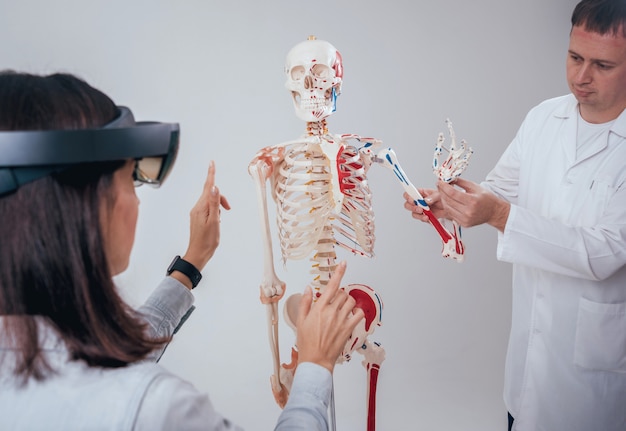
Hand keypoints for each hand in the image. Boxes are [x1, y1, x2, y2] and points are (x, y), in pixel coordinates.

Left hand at [180, 161, 230, 278]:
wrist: (198, 254)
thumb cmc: (207, 240)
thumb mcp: (214, 221)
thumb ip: (215, 204)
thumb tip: (215, 188)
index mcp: (201, 207)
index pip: (208, 187)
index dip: (211, 174)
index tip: (212, 163)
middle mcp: (197, 208)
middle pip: (211, 194)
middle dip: (221, 199)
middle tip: (228, 209)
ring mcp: (197, 213)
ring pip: (210, 202)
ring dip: (219, 207)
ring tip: (221, 220)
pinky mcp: (198, 218)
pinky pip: (208, 209)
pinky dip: (215, 212)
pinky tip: (217, 221)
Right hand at [295, 261, 364, 372]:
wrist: (316, 360)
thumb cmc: (306, 342)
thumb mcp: (300, 320)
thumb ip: (305, 302)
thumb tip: (308, 288)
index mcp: (319, 308)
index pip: (332, 285)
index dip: (339, 272)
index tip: (343, 264)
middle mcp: (332, 312)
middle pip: (343, 293)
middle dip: (340, 294)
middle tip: (334, 301)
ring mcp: (342, 320)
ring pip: (351, 301)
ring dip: (348, 301)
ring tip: (341, 308)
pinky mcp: (349, 328)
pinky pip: (359, 314)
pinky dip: (357, 311)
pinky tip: (351, 314)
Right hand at [403, 188, 446, 221]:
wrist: (449, 208)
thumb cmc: (443, 198)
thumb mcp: (438, 195)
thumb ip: (432, 197)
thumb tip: (425, 201)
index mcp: (420, 193)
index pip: (409, 193)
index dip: (408, 197)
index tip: (413, 200)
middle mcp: (418, 201)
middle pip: (407, 204)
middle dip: (412, 207)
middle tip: (420, 209)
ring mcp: (420, 209)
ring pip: (413, 213)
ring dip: (418, 214)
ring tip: (426, 214)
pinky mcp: (423, 215)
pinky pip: (420, 218)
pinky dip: (423, 218)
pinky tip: (428, 217)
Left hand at [437, 178, 508, 230]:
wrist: (494, 212)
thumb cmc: (486, 198)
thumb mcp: (475, 187)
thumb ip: (461, 182)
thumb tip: (449, 178)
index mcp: (472, 201)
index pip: (452, 193)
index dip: (443, 186)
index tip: (439, 181)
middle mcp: (468, 212)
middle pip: (448, 201)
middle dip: (441, 192)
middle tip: (440, 185)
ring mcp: (465, 219)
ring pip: (447, 208)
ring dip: (443, 199)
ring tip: (443, 193)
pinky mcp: (464, 224)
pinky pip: (451, 214)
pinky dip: (448, 207)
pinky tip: (448, 201)